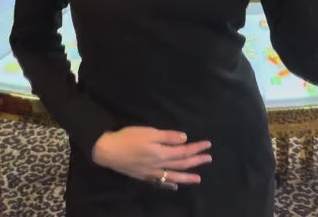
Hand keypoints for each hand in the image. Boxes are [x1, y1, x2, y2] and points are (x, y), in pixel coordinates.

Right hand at [92, 126, 211, 187]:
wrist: (108, 151)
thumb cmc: (128, 138)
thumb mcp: (149, 132)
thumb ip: (167, 137)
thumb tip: (185, 139)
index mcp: (162, 153)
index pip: (183, 151)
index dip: (196, 148)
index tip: (208, 145)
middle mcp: (159, 165)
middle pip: (181, 164)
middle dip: (196, 161)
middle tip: (208, 159)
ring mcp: (152, 173)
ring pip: (173, 176)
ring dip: (187, 176)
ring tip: (198, 178)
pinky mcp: (144, 176)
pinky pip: (161, 182)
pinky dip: (170, 183)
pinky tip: (174, 185)